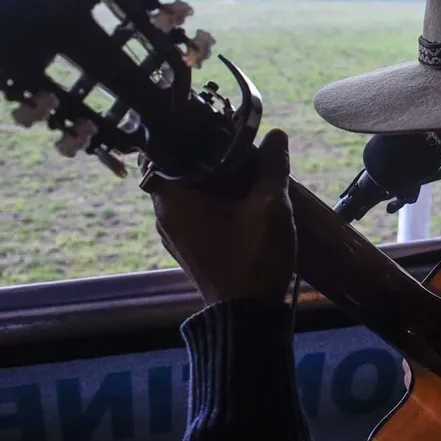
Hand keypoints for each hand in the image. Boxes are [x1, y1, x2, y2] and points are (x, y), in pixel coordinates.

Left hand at [151, 129, 296, 303]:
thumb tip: (276, 135)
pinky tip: (245, 196)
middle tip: (243, 142)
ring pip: (192, 190)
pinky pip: (198, 210)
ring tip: (249, 167)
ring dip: (218, 178)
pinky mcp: (190, 246)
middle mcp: (164, 213)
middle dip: (213, 155)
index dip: (194, 131)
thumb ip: (272, 167)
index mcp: (172, 198)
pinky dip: (217, 199)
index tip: (222, 123)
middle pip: (183, 168)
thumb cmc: (252, 258)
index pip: (168, 147)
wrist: (247, 317)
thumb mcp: (269, 207)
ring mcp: (175, 232)